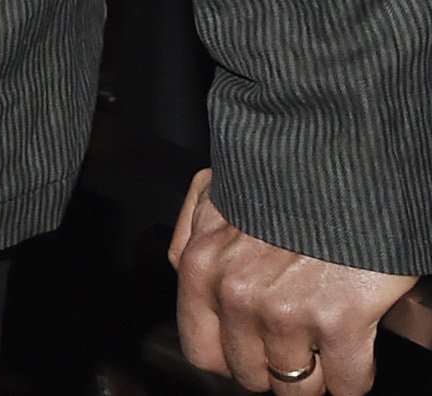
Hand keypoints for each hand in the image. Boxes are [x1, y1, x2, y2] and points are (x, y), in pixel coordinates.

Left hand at [169, 168, 417, 392]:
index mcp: (200, 268)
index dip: (232, 359)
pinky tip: (355, 350)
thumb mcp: (216, 194)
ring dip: (315, 375)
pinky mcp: (339, 320)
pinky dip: (354, 379)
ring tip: (325, 348)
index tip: (254, 352)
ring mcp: (286, 311)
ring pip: (297, 387)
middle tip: (295, 346)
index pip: (202, 352)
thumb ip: (191, 235)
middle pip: (251, 375)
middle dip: (274, 366)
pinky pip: (347, 384)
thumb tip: (182, 270)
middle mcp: (235, 295)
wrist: (344, 164)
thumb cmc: (285, 179)